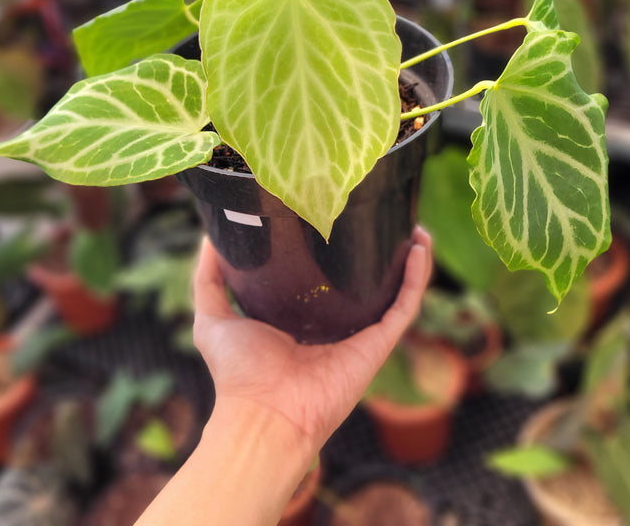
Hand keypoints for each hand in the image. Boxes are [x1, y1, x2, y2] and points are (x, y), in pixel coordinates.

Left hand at [193, 226, 432, 454]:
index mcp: (303, 318)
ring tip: (416, 228)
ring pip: (396, 291)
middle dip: (383, 253)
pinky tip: (420, 248)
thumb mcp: (213, 316)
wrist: (262, 413)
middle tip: (388, 217)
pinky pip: (405, 306)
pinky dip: (417, 278)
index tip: (344, 216)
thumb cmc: (237, 372)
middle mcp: (337, 325)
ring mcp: (361, 335)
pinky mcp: (378, 344)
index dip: (340, 250)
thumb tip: (211, 238)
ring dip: (411, 261)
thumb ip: (209, 278)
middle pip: (369, 282)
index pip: (329, 278)